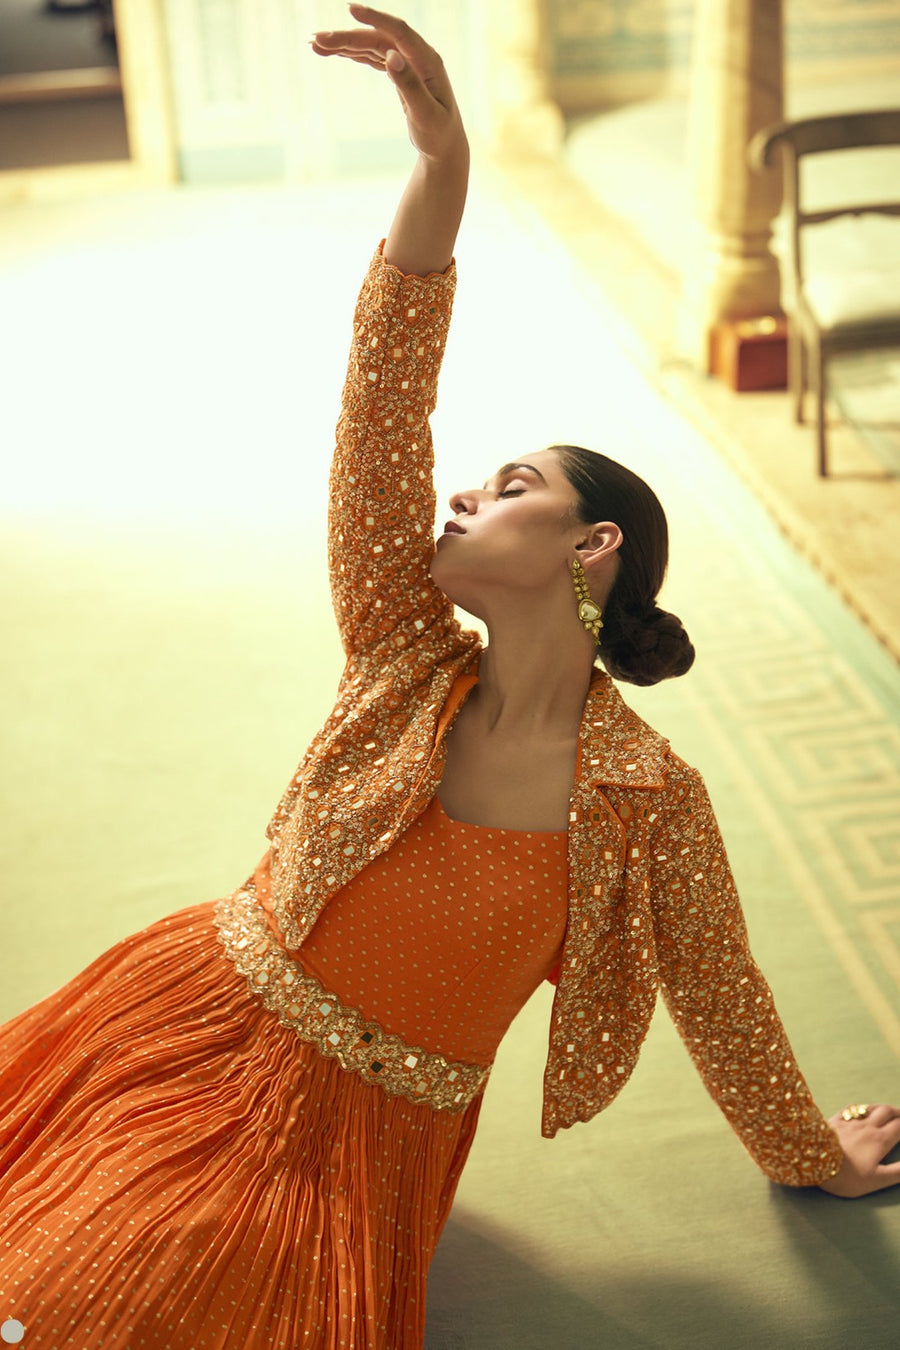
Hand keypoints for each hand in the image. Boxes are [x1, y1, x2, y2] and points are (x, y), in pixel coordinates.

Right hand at [312, 5, 466, 163]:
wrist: (444, 146)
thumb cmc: (438, 134)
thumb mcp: (425, 115)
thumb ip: (410, 86)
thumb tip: (391, 57)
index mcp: (427, 61)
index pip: (398, 31)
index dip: (374, 19)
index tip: (350, 9)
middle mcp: (417, 56)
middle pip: (377, 38)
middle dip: (347, 37)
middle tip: (317, 40)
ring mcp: (407, 62)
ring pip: (371, 46)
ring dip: (345, 44)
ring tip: (316, 45)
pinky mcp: (398, 71)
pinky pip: (372, 57)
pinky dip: (353, 54)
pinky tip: (334, 52)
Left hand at [818, 1102, 899, 1197]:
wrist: (814, 1162)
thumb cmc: (847, 1176)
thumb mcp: (877, 1179)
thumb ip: (898, 1172)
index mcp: (879, 1140)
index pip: (899, 1127)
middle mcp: (866, 1126)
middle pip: (886, 1112)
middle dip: (898, 1113)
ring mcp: (849, 1122)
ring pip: (869, 1108)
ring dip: (881, 1107)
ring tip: (886, 1110)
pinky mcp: (834, 1121)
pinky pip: (849, 1109)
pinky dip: (858, 1107)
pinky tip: (857, 1109)